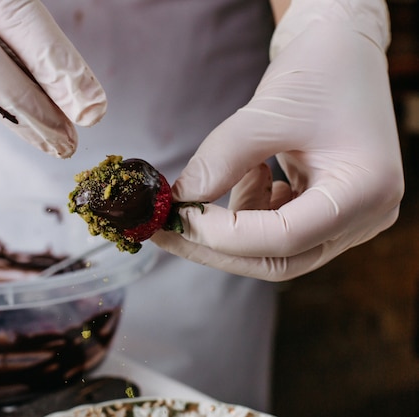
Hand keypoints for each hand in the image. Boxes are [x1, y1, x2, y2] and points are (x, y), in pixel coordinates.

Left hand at [151, 0, 403, 280]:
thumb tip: (180, 199)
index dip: (224, 234)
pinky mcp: (328, 212)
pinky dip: (249, 214)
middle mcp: (365, 215)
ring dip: (230, 229)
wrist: (344, 52)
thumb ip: (222, 159)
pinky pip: (279, 232)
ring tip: (224, 178)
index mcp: (366, 190)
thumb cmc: (321, 69)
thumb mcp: (269, 111)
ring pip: (275, 252)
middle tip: (165, 230)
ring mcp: (349, 218)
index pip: (286, 238)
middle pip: (279, 259)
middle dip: (215, 246)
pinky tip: (251, 175)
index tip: (177, 215)